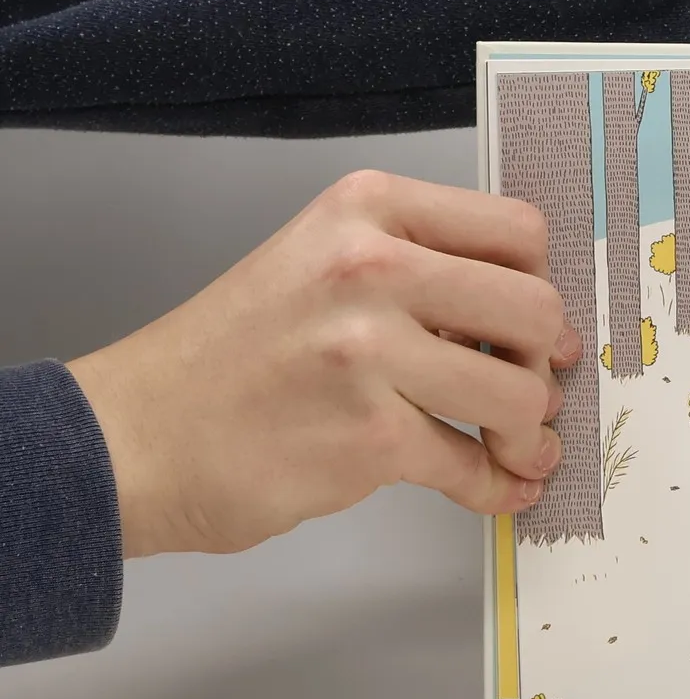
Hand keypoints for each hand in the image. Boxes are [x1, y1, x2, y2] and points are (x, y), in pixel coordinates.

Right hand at [66, 171, 580, 556]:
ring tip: (519, 446)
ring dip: (531, 432)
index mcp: (367, 211)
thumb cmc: (233, 355)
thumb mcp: (320, 263)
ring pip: (518, 393)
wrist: (135, 437)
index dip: (544, 285)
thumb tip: (527, 319)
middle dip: (546, 362)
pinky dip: (498, 485)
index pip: (515, 231)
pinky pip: (473, 464)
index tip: (539, 327)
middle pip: (534, 310)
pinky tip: (501, 486)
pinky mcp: (368, 438)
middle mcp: (369, 267)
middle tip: (535, 390)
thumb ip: (417, 271)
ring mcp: (369, 353)